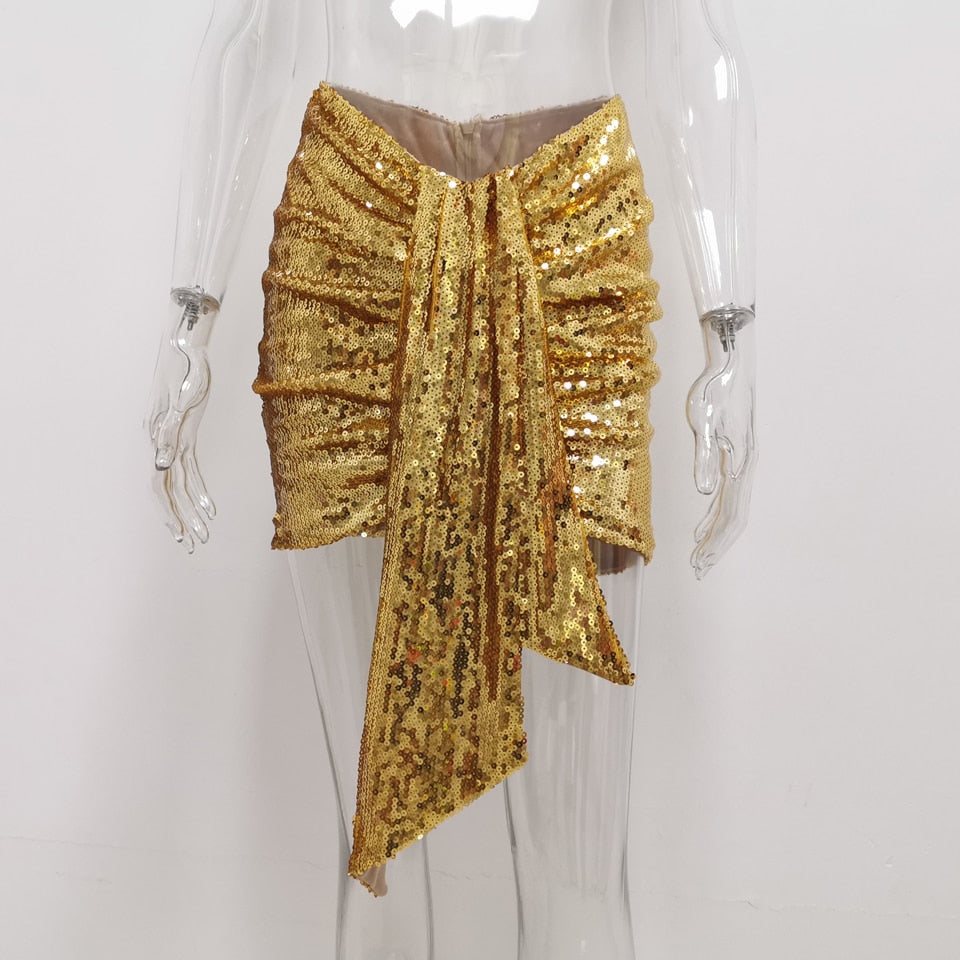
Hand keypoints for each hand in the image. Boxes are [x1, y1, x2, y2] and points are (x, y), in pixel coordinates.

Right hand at [145, 288, 218, 552]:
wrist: (185, 345)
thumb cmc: (185, 368)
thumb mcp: (183, 397)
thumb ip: (168, 431)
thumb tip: (159, 466)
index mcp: (162, 441)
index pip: (162, 487)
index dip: (171, 512)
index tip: (182, 533)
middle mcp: (164, 444)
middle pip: (169, 493)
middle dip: (181, 521)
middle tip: (195, 547)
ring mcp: (173, 440)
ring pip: (179, 486)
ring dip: (190, 512)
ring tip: (204, 536)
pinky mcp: (185, 435)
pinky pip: (190, 470)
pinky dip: (199, 490)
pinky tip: (210, 509)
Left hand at [686, 308, 756, 577]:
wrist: (730, 362)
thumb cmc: (715, 389)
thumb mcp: (704, 422)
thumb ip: (705, 458)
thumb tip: (704, 492)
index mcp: (740, 462)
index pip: (730, 515)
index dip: (716, 541)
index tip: (700, 561)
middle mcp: (745, 467)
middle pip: (733, 518)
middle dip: (715, 546)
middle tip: (698, 569)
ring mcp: (742, 461)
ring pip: (730, 509)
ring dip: (715, 534)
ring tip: (698, 556)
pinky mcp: (734, 454)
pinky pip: (726, 494)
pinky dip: (713, 514)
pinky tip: (700, 527)